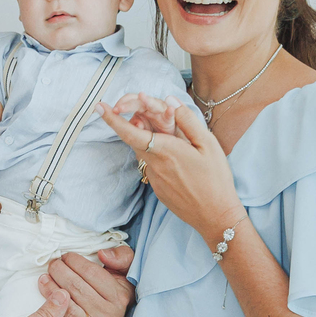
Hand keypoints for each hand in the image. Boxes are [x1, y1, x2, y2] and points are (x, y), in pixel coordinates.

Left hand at [39, 247, 134, 316]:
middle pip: (76, 289)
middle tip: (52, 265)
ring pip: (67, 310)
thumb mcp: (124, 272)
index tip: (65, 256)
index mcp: (119, 297)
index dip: (74, 261)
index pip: (91, 273)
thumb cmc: (113, 294)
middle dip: (59, 272)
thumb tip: (103, 255)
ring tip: (44, 280)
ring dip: (50, 292)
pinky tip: (44, 311)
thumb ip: (121, 257)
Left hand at [99, 96, 243, 243]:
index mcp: (166, 151)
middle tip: (144, 115)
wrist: (216, 216)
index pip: (131, 133)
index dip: (113, 119)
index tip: (99, 107)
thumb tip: (170, 99)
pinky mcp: (157, 189)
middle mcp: (155, 165)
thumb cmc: (216, 179)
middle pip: (135, 140)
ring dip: (148, 141)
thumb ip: (187, 120)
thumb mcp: (208, 144)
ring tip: (169, 138)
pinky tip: (178, 161)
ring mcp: (154, 179)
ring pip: (143, 153)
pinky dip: (157, 156)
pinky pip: (152, 167)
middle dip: (134, 125)